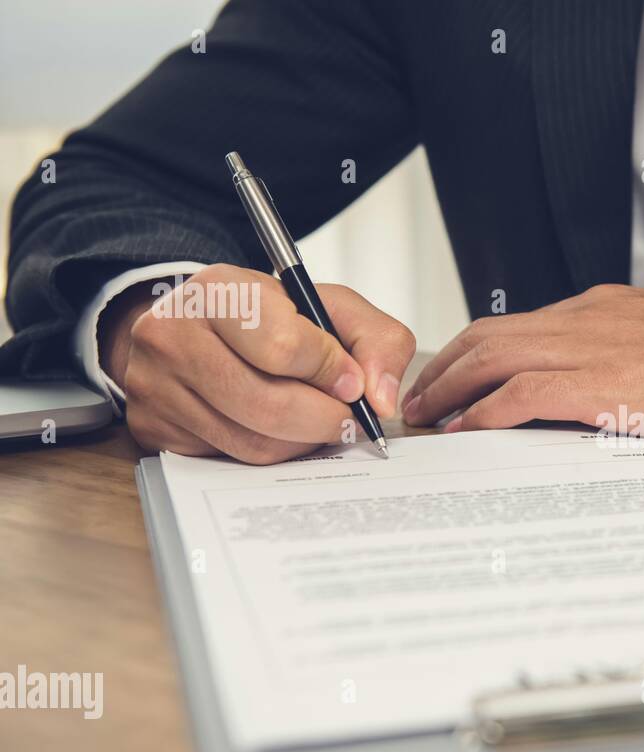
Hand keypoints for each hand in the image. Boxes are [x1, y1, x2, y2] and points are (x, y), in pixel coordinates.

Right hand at [102, 264, 414, 463]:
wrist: (198, 328)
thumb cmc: (272, 319)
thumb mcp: (331, 307)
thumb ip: (376, 341)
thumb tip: (381, 398)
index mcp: (218, 290)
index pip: (285, 347)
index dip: (332, 373)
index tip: (353, 383)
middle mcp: (172, 333)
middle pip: (269, 405)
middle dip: (324, 420)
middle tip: (347, 419)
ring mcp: (154, 383)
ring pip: (253, 442)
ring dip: (301, 442)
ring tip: (316, 421)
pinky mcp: (152, 426)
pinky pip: (229, 459)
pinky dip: (270, 453)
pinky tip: (280, 431)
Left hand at [401, 285, 643, 440]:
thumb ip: (632, 354)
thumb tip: (613, 385)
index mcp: (602, 310)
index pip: (517, 325)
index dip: (475, 352)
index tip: (454, 377)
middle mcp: (584, 321)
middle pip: (487, 335)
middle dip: (443, 368)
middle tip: (418, 399)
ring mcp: (589, 350)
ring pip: (491, 359)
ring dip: (449, 390)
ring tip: (426, 419)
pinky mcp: (599, 386)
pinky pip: (519, 396)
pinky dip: (483, 414)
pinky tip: (467, 434)